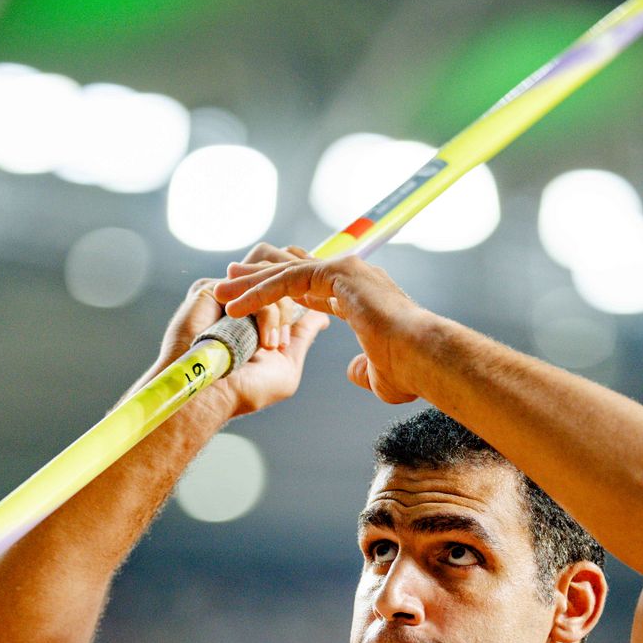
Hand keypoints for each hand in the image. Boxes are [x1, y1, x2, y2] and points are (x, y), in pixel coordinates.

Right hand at [157, 243, 328, 416]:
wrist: (212, 395)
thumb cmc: (246, 389)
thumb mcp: (287, 364)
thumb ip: (302, 335)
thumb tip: (323, 317)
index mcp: (260, 309)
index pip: (288, 279)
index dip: (308, 286)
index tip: (326, 308)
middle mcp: (244, 296)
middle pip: (280, 269)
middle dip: (294, 304)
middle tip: (282, 343)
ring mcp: (229, 291)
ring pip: (269, 276)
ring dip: (279, 313)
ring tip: (272, 347)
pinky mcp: (211, 289)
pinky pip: (251, 287)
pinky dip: (265, 315)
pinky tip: (265, 342)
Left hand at [214, 250, 429, 405]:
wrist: (422, 358)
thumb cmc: (408, 369)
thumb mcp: (378, 373)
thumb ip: (362, 368)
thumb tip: (352, 372)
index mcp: (359, 294)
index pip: (311, 286)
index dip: (280, 293)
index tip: (254, 301)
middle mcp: (352, 275)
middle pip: (293, 271)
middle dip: (257, 279)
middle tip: (226, 285)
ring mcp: (346, 269)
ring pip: (286, 271)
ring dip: (251, 284)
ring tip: (220, 293)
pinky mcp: (338, 273)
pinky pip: (288, 279)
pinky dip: (261, 292)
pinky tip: (238, 305)